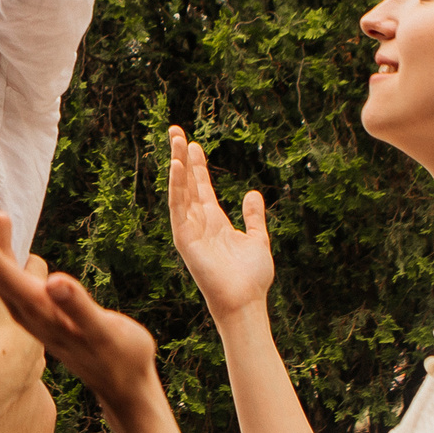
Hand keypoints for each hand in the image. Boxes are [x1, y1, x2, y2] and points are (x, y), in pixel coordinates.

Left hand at [0, 180, 159, 413]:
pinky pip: (9, 265)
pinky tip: (0, 221)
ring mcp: (27, 305)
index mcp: (35, 308)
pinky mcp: (36, 303)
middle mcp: (23, 306)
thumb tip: (54, 281)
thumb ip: (78, 307)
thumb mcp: (102, 333)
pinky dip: (0, 240)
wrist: (122, 384)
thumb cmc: (119, 358)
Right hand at [166, 125, 273, 325]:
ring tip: (175, 140)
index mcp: (215, 222)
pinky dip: (176, 187)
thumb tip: (252, 193)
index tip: (194, 144)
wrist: (246, 301)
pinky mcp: (184, 239)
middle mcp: (199, 223)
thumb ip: (253, 217)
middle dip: (181, 157)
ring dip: (177, 165)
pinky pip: (177, 208)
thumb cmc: (252, 277)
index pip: (202, 187)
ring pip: (181, 191)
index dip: (197, 166)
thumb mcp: (258, 239)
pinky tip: (176, 167)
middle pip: (187, 183)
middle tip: (176, 131)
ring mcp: (190, 230)